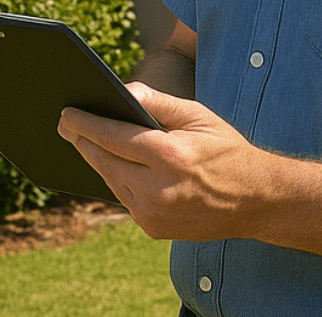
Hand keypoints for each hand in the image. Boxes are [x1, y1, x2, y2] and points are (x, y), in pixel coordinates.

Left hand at [58, 81, 265, 241]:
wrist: (256, 200)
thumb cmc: (226, 150)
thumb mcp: (197, 116)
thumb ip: (157, 101)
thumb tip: (122, 92)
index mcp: (171, 156)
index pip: (113, 136)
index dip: (85, 124)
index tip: (66, 114)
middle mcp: (159, 189)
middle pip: (104, 160)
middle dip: (82, 140)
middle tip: (65, 125)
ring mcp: (155, 214)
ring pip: (111, 181)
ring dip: (97, 161)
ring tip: (83, 140)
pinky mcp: (154, 229)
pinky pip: (124, 199)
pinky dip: (117, 180)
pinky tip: (111, 164)